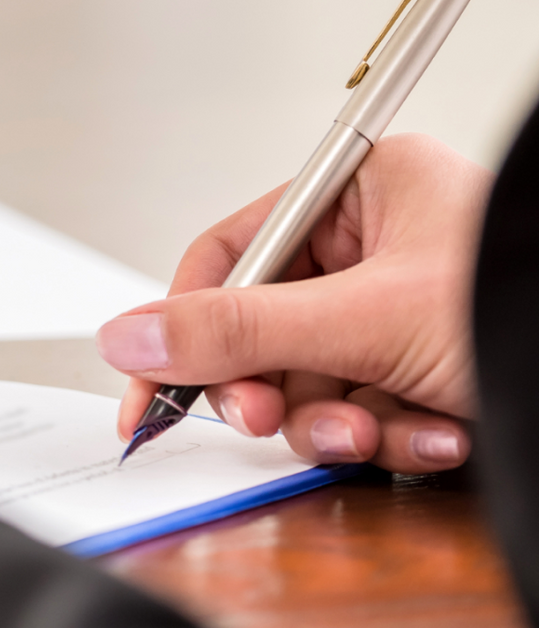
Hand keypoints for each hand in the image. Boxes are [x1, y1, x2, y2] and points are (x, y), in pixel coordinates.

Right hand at [98, 134, 488, 472]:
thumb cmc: (525, 310)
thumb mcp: (366, 323)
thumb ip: (235, 331)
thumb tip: (128, 336)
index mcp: (363, 192)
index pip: (232, 252)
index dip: (184, 322)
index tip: (152, 386)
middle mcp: (380, 245)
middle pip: (264, 326)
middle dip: (276, 387)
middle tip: (270, 418)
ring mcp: (404, 312)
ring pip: (312, 380)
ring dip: (339, 422)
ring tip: (381, 432)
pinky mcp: (428, 372)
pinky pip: (366, 409)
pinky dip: (391, 435)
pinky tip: (437, 436)